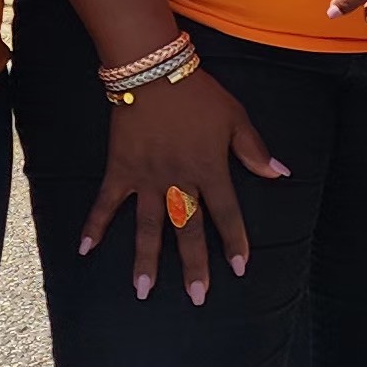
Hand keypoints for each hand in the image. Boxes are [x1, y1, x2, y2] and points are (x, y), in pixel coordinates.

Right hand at [79, 65, 290, 302]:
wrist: (152, 70)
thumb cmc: (197, 93)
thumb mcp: (235, 117)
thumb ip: (254, 149)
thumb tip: (280, 174)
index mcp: (209, 169)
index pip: (227, 213)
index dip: (235, 241)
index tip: (240, 269)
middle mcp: (179, 180)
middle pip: (188, 230)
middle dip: (193, 265)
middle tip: (196, 297)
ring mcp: (147, 178)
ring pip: (149, 226)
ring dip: (145, 259)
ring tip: (142, 291)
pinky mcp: (120, 170)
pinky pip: (106, 202)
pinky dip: (95, 225)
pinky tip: (85, 249)